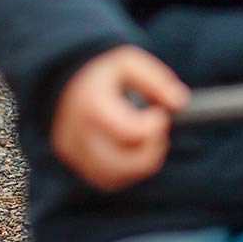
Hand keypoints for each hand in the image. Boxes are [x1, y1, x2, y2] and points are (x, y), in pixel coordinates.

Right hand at [51, 45, 189, 190]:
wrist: (63, 82)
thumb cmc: (103, 72)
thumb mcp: (129, 62)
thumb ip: (156, 80)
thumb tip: (179, 102)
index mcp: (90, 104)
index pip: (127, 131)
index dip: (153, 127)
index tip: (159, 113)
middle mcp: (75, 133)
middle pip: (119, 164)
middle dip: (151, 151)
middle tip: (159, 131)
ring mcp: (72, 152)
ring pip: (114, 177)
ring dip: (142, 164)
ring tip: (151, 140)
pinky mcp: (74, 162)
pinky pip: (106, 180)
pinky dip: (128, 172)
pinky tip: (137, 150)